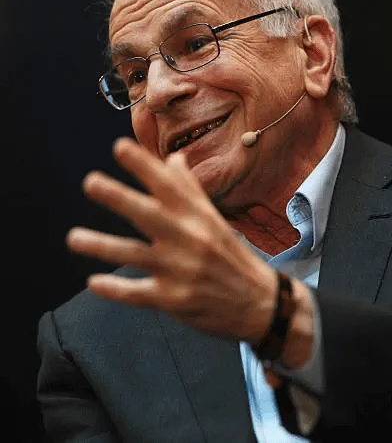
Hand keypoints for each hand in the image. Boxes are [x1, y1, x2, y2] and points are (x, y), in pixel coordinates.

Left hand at [67, 137, 277, 341]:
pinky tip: (93, 282)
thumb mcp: (213, 219)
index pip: (168, 184)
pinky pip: (139, 292)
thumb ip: (189, 188)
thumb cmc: (230, 254)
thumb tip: (172, 158)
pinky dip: (115, 288)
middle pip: (150, 214)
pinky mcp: (174, 299)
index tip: (119, 147)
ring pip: (136, 254)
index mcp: (197, 216)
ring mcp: (181, 270)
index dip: (143, 165)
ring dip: (103, 245)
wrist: (259, 303)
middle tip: (90, 182)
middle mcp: (189, 238)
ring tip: (73, 238)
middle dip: (119, 198)